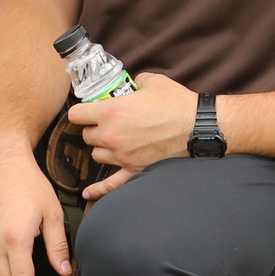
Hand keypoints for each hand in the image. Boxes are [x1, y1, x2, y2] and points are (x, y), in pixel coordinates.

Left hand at [70, 72, 198, 202]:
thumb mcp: (152, 82)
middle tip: (108, 124)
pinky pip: (111, 184)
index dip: (81, 111)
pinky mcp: (134, 169)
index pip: (76, 114)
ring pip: (97, 156)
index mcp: (110, 112)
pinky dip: (99, 189)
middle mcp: (111, 135)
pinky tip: (88, 193)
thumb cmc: (176, 103)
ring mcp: (121, 155)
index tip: (87, 111)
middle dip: (95, 129)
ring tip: (114, 142)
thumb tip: (134, 84)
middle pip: (87, 136)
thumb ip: (136, 82)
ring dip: (102, 149)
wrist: (198, 126)